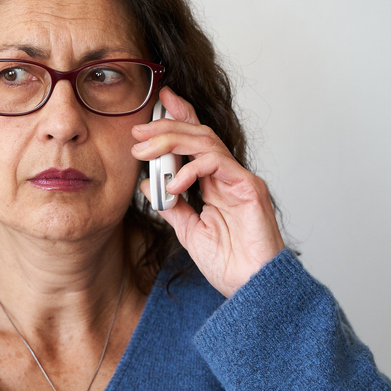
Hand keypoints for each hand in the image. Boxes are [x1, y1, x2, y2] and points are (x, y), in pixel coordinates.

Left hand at [133, 86, 284, 297]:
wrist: (252, 288)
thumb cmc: (230, 265)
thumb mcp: (190, 232)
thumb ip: (171, 207)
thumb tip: (149, 184)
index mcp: (215, 185)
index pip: (196, 142)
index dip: (180, 118)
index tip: (159, 102)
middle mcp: (228, 177)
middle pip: (198, 135)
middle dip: (166, 127)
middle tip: (138, 131)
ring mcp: (240, 180)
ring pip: (206, 142)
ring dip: (171, 141)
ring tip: (144, 151)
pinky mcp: (249, 188)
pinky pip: (217, 164)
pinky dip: (191, 169)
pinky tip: (173, 184)